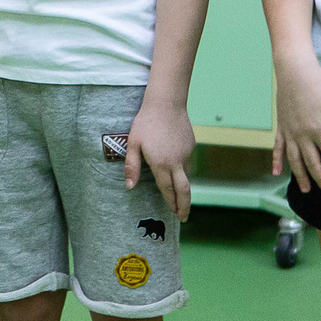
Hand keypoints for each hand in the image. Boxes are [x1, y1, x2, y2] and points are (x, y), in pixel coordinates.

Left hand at [126, 98, 194, 221]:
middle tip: (183, 217)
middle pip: (184, 190)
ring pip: (187, 176)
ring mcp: (186, 154)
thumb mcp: (133, 144)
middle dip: (184, 205)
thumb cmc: (146, 122)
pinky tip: (177, 172)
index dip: (171, 203)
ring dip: (184, 189)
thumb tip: (129, 187)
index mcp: (161, 164)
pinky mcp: (191, 146)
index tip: (174, 214)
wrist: (166, 103)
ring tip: (179, 198)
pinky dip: (184, 172)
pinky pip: (187, 163)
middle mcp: (177, 162)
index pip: (167, 190)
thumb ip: (131, 166)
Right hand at [271, 57, 320, 195]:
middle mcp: (301, 134)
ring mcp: (289, 132)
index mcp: (317, 128)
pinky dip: (276, 160)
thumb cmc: (316, 83)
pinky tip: (276, 172)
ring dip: (300, 176)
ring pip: (294, 159)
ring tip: (305, 189)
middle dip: (320, 178)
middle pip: (311, 162)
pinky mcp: (281, 127)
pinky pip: (277, 148)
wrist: (293, 69)